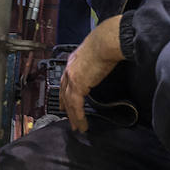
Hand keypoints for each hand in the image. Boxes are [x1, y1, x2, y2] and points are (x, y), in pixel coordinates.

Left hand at [59, 15, 123, 132]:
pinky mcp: (78, 85)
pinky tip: (82, 124)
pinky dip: (79, 116)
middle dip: (66, 107)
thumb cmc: (105, 42)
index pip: (65, 80)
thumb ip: (94, 60)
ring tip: (78, 127)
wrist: (106, 41)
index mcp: (72, 61)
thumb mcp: (95, 51)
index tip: (65, 102)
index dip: (65, 92)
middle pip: (64, 93)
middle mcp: (69, 69)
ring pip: (69, 102)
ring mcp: (72, 78)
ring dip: (73, 116)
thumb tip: (101, 64)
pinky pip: (76, 105)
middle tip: (69, 119)